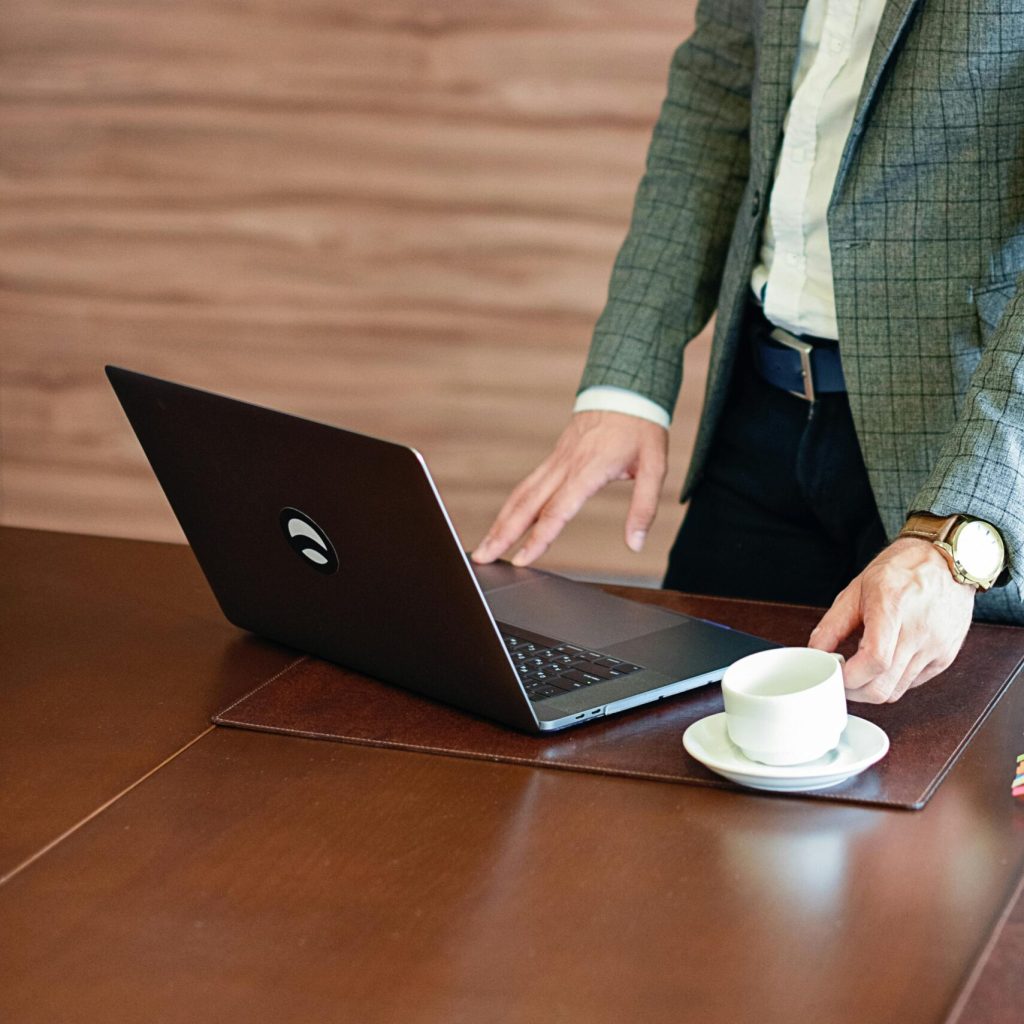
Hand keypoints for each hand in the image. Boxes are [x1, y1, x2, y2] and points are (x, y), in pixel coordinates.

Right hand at [471, 410, 667, 566]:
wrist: (626, 390)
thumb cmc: (641, 428)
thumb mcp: (655, 467)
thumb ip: (644, 508)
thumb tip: (636, 543)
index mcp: (589, 469)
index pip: (557, 510)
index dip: (538, 537)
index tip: (522, 559)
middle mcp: (565, 466)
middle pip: (527, 505)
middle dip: (503, 534)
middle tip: (482, 558)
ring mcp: (556, 461)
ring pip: (521, 495)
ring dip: (500, 522)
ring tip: (485, 547)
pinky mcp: (554, 459)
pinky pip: (527, 485)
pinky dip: (511, 507)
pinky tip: (503, 522)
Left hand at [808, 538, 975, 702]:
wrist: (946, 561)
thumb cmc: (902, 570)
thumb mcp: (856, 589)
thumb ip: (833, 625)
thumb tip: (815, 652)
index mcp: (893, 608)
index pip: (874, 661)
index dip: (849, 677)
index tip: (834, 673)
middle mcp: (919, 632)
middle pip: (884, 687)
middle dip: (856, 691)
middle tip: (842, 678)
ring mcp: (936, 647)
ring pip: (898, 691)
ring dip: (874, 687)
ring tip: (862, 667)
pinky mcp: (945, 657)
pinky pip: (914, 683)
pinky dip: (894, 680)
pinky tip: (886, 662)